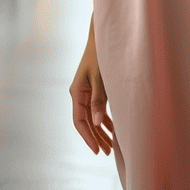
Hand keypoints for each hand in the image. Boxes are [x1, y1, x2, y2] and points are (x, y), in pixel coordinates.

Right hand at [69, 29, 113, 155]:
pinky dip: (104, 119)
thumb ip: (98, 100)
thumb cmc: (101, 55)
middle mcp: (79, 93)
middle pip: (85, 122)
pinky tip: (113, 129)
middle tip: (107, 153)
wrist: (103, 35)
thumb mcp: (100, 78)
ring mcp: (86, 91)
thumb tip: (96, 123)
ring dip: (100, 131)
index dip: (87, 137)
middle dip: (95, 137)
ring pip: (92, 117)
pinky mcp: (94, 88)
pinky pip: (97, 109)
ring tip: (111, 147)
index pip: (79, 121)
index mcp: (76, 92)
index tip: (97, 150)